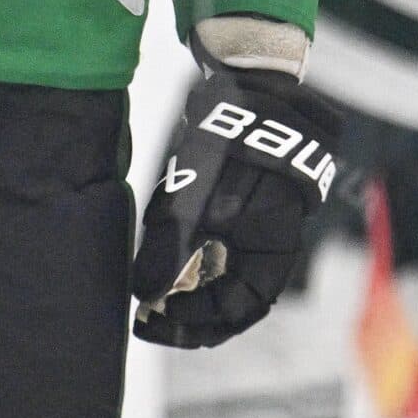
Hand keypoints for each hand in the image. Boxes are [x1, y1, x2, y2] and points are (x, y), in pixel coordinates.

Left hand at [132, 68, 339, 347]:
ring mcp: (255, 231)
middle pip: (231, 303)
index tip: (159, 315)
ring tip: (151, 299)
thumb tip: (144, 294)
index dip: (199, 323)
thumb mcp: (194, 198)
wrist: (252, 94)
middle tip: (149, 323)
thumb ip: (169, 247)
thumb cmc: (230, 146)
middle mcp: (269, 250)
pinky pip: (218, 253)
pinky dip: (193, 265)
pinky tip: (165, 263)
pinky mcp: (239, 213)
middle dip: (191, 319)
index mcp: (272, 253)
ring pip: (223, 280)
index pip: (239, 310)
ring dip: (190, 294)